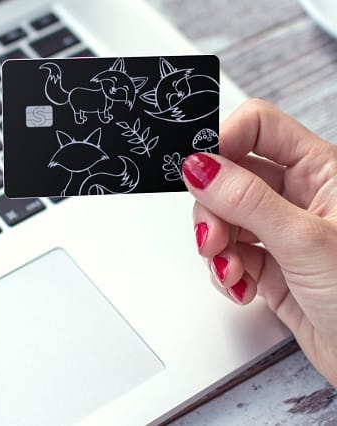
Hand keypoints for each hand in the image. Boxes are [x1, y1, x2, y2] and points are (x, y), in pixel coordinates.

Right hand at [182, 99, 336, 386]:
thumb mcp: (304, 241)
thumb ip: (247, 200)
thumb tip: (200, 167)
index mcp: (321, 171)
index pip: (258, 127)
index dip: (224, 140)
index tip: (198, 169)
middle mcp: (299, 195)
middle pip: (230, 176)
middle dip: (212, 208)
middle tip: (211, 236)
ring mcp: (280, 231)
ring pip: (223, 217)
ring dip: (216, 246)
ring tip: (230, 270)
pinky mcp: (268, 265)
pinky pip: (227, 254)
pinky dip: (224, 271)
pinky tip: (241, 287)